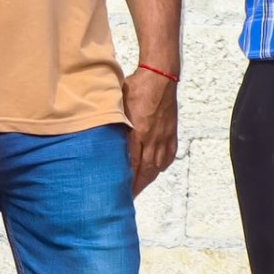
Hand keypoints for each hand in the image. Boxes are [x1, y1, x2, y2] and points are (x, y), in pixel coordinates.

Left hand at [123, 67, 179, 195]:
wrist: (160, 76)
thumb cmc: (137, 87)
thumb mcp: (118, 106)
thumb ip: (113, 124)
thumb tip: (102, 138)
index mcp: (138, 133)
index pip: (132, 165)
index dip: (127, 181)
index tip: (120, 192)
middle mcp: (153, 139)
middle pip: (146, 171)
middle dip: (137, 186)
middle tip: (129, 197)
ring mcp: (164, 137)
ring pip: (158, 166)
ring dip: (148, 178)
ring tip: (140, 186)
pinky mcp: (171, 132)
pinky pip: (168, 155)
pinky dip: (162, 165)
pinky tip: (156, 168)